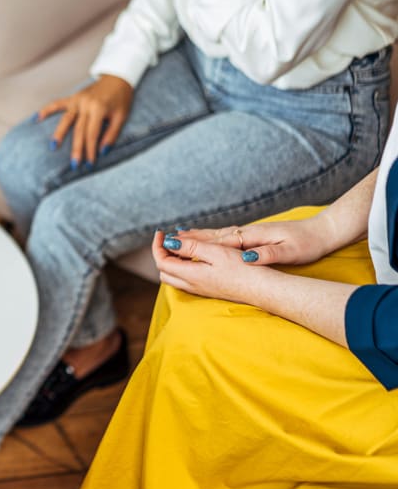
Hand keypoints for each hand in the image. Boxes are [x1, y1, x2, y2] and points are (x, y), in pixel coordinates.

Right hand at [36, 74, 133, 165]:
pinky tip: (37, 118)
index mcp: (99, 108)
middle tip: (74, 164)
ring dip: (59, 134)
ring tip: (52, 147)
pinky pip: (58, 103)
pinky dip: (47, 110)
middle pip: (78, 130)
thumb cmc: (121, 98)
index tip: (89, 163)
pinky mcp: (73, 97)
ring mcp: (77, 100)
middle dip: (76, 148)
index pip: (92, 134)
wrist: (117, 77)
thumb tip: (102, 151)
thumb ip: (112, 134)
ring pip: (66, 120)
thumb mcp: (121, 116)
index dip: (90, 150)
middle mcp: (86, 104)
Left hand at [151, 231, 273, 303]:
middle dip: (162, 254)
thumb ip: (191, 247)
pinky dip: (182, 266)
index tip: (161, 232)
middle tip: (169, 239)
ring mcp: (200, 289)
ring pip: (174, 277)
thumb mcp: (216, 252)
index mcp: (191, 275)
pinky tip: (194, 256)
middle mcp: (192, 286)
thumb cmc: (243, 269)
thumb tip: (169, 242)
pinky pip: (186, 279)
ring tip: (181, 245)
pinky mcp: (208, 290)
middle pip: (164, 271)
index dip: (157, 246)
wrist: (262, 289)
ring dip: (172, 261)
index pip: (162, 262)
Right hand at [174, 216, 331, 265]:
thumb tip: (246, 258)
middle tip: (165, 240)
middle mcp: (246, 232)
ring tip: (176, 236)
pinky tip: (202, 237)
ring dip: (195, 236)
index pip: (219, 241)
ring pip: (215, 234)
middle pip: (211, 236)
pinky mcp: (252, 235)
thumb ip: (267, 253)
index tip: (175, 245)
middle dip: (188, 238)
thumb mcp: (290, 251)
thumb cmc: (308, 243)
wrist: (323, 231)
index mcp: (252, 236)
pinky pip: (223, 236)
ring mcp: (248, 232)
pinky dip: (208, 236)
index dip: (196, 244)